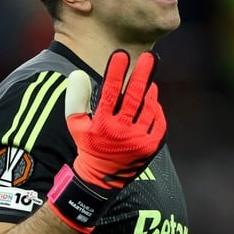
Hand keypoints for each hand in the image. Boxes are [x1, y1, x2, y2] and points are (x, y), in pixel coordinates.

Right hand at [48, 50, 165, 231]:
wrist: (101, 178)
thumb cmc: (88, 145)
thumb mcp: (75, 124)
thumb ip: (76, 98)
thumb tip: (79, 74)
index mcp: (102, 125)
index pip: (110, 93)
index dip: (116, 72)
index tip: (121, 55)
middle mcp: (121, 132)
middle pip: (135, 97)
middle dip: (143, 74)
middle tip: (149, 57)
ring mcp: (138, 140)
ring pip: (149, 108)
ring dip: (150, 91)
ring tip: (149, 79)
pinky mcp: (151, 147)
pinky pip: (158, 122)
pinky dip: (156, 109)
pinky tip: (152, 99)